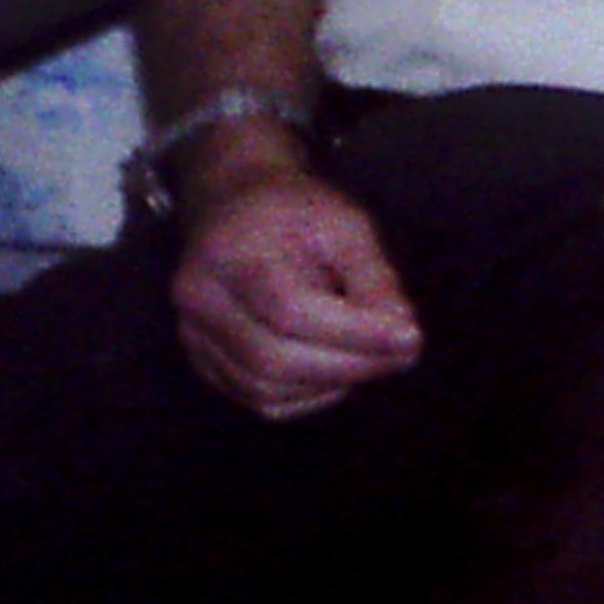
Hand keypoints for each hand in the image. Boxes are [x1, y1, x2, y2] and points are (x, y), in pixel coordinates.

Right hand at [168, 164, 424, 416]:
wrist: (235, 205)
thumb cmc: (296, 212)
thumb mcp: (345, 224)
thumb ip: (373, 278)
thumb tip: (403, 335)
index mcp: (229, 252)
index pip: (289, 310)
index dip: (354, 332)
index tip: (411, 338)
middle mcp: (199, 299)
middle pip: (272, 358)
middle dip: (349, 365)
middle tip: (402, 354)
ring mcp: (192, 334)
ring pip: (264, 388)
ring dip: (331, 383)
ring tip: (374, 356)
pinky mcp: (202, 360)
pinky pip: (257, 398)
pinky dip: (307, 394)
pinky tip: (336, 366)